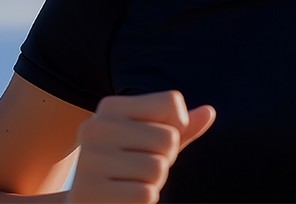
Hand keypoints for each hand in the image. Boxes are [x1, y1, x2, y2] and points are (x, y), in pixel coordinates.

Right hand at [67, 90, 215, 202]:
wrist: (85, 202)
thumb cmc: (126, 169)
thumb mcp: (151, 143)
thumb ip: (179, 128)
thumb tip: (210, 112)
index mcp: (110, 107)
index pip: (171, 102)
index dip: (176, 126)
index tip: (153, 141)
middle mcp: (95, 127)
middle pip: (168, 137)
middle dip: (165, 159)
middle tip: (141, 168)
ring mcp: (88, 160)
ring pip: (158, 168)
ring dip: (154, 182)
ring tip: (131, 182)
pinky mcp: (89, 192)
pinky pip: (146, 194)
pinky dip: (144, 200)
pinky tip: (123, 198)